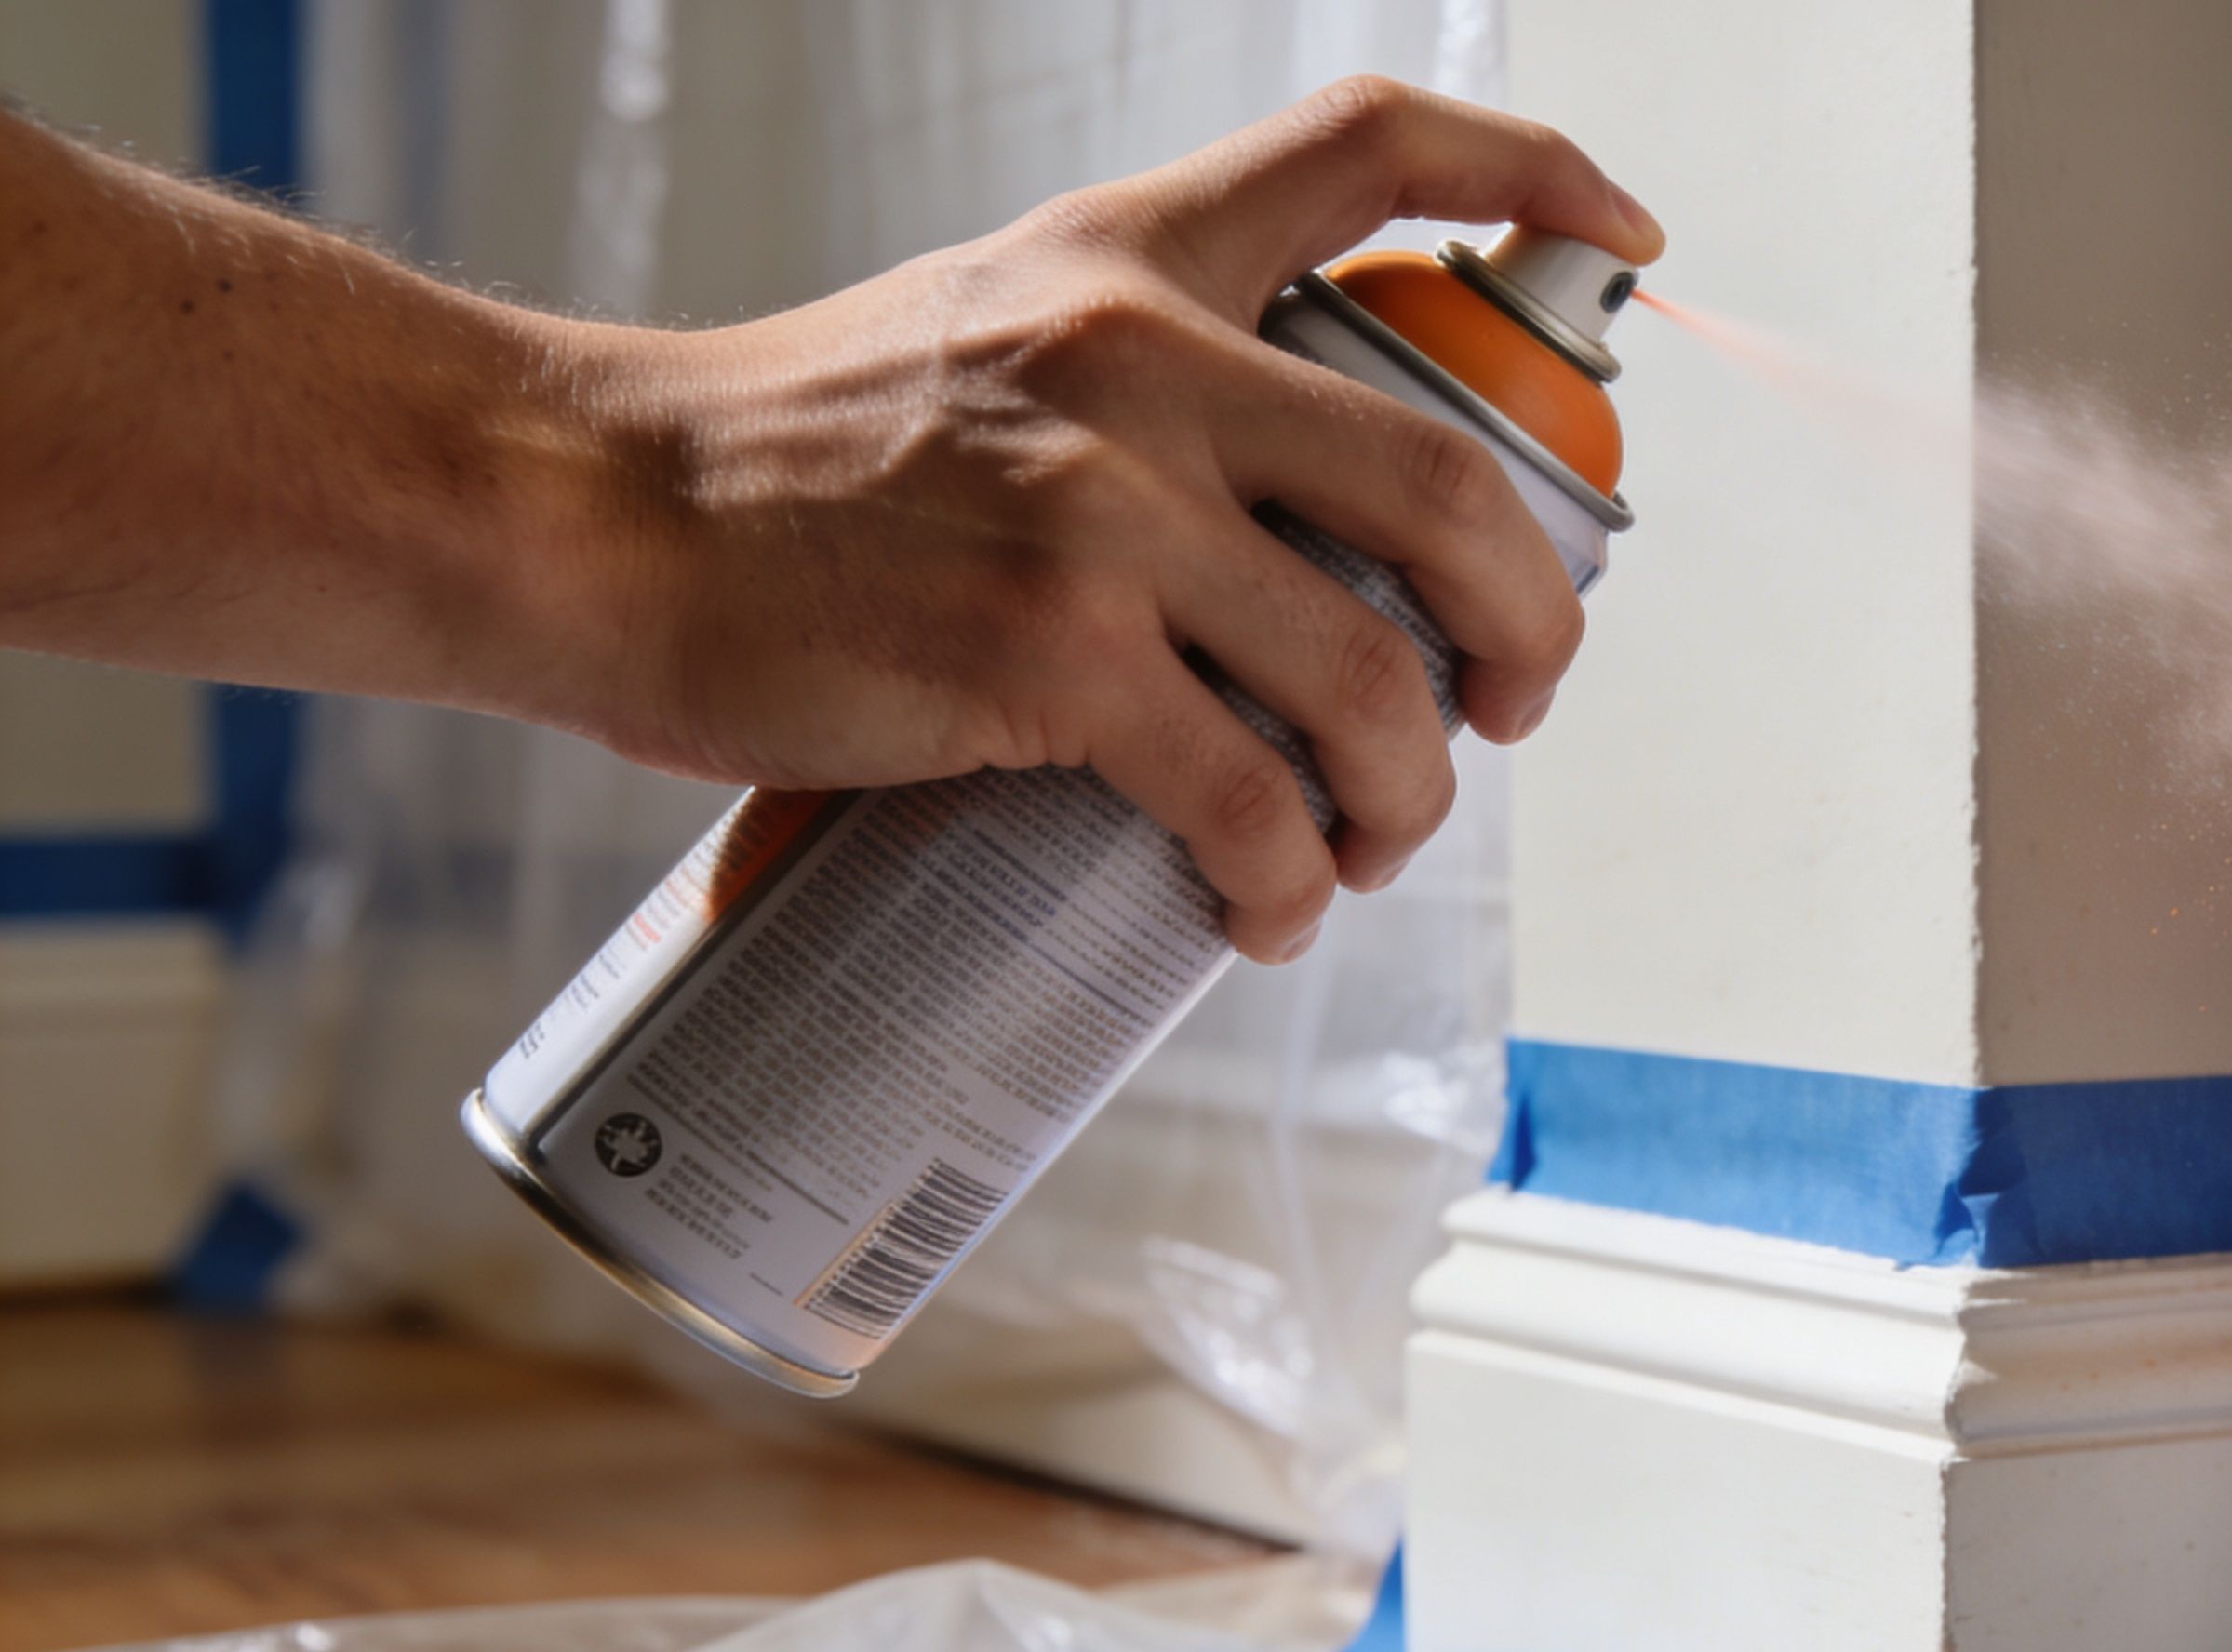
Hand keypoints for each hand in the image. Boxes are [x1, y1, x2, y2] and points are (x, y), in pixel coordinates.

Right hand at [589, 80, 1661, 959]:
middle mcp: (1141, 361)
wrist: (590, 516)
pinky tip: (1265, 909)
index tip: (1628, 239)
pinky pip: (1248, 798)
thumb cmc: (780, 464)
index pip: (1368, 149)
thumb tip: (1287, 546)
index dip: (1532, 172)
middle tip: (1513, 703)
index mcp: (1129, 259)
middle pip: (1455, 487)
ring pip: (1373, 680)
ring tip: (1371, 843)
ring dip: (1414, 795)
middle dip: (1535, 627)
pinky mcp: (1048, 657)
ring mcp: (1102, 513)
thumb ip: (1128, 390)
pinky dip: (1287, 881)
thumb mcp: (980, 341)